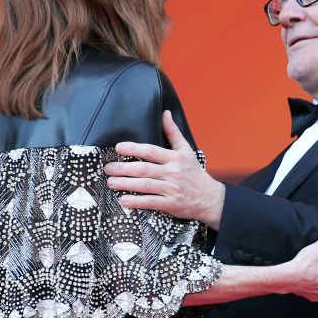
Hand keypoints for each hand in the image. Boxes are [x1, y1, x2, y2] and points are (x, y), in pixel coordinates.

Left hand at [104, 111, 225, 227]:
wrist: (209, 198)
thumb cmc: (195, 173)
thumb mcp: (186, 149)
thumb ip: (173, 132)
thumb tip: (165, 113)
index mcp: (175, 158)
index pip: (151, 151)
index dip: (134, 149)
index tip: (119, 148)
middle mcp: (172, 173)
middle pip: (144, 169)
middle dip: (123, 169)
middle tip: (107, 168)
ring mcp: (171, 189)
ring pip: (145, 185)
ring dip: (125, 184)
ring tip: (110, 182)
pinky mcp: (170, 204)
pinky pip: (151, 202)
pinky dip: (136, 202)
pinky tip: (123, 200)